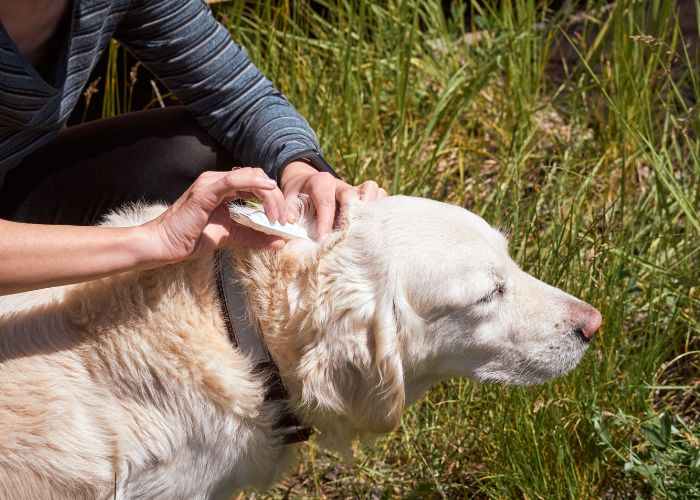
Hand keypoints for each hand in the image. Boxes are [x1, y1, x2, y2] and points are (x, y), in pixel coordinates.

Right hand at [143, 167, 287, 263]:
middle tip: (284, 219)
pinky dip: (253, 183)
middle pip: (257, 178)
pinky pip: (232, 181)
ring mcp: (210, 183)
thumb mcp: (232, 236)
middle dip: (276, 197)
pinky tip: (267, 189)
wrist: (164, 245)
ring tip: (277, 216)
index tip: (285, 219)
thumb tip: (280, 242)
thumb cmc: (191, 238)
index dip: (274, 198)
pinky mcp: (204, 191)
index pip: (256, 183)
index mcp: (223, 188)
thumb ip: (254, 236)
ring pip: (249, 177)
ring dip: (269, 195)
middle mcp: (217, 180)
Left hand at [279, 161, 386, 238]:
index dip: (325, 221)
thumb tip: (290, 224)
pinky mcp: (364, 195)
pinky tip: (372, 225)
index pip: (326, 202)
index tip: (322, 239)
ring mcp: (354, 188)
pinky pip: (380, 196)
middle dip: (349, 216)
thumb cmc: (297, 197)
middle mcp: (340, 183)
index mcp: (320, 182)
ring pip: (371, 189)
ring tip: (364, 227)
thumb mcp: (288, 200)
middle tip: (345, 236)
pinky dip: (379, 209)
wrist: (305, 184)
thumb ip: (288, 211)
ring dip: (370, 208)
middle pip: (351, 194)